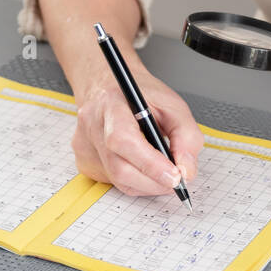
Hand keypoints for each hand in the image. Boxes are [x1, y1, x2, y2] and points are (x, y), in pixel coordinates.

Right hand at [72, 63, 202, 195]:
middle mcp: (92, 126)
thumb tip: (186, 171)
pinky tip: (143, 167)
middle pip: (119, 168)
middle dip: (154, 181)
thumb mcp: (173, 105)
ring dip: (147, 184)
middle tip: (176, 180)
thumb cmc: (141, 95)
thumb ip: (186, 136)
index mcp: (111, 104)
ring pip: (118, 180)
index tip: (175, 175)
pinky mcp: (85, 162)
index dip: (151, 163)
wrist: (111, 87)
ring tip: (163, 172)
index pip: (125, 140)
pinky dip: (135, 181)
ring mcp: (85, 146)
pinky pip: (113, 182)